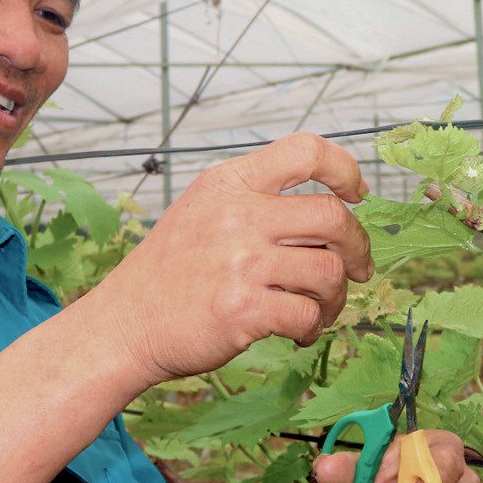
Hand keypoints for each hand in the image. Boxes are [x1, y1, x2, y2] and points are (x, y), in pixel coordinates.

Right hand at [81, 133, 373, 386]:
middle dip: (358, 247)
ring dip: (335, 297)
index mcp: (229, 183)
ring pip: (329, 272)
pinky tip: (296, 331)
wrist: (124, 324)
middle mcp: (237, 215)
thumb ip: (258, 200)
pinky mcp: (244, 308)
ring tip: (317, 309)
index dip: (344, 169)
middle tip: (358, 269)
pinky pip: (308, 314)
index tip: (357, 193)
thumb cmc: (171, 273)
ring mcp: (240, 262)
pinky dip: (312, 327)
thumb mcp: (204, 211)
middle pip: (333, 216)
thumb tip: (332, 212)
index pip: (306, 151)